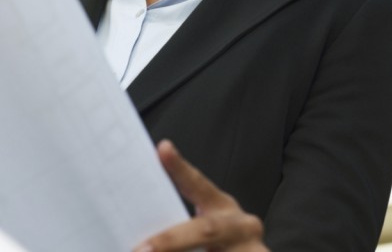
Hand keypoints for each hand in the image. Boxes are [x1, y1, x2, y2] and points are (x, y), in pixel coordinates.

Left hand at [133, 140, 267, 251]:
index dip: (181, 169)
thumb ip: (182, 224)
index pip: (199, 184)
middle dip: (171, 241)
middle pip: (206, 230)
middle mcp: (241, 228)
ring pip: (214, 249)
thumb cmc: (221, 242)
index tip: (163, 149)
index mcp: (223, 208)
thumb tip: (139, 238)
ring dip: (176, 250)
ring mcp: (252, 250)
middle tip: (141, 250)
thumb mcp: (205, 227)